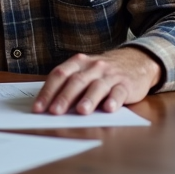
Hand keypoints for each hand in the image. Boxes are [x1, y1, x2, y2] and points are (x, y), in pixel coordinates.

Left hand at [33, 47, 161, 114]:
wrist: (136, 61)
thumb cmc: (102, 72)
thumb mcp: (84, 72)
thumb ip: (69, 85)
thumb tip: (48, 107)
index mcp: (78, 63)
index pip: (59, 75)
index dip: (47, 92)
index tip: (38, 108)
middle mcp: (93, 67)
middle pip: (76, 81)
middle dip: (64, 97)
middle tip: (54, 112)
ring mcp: (110, 75)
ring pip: (97, 86)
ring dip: (88, 99)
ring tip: (81, 111)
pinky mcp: (126, 84)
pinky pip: (119, 92)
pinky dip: (114, 100)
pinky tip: (109, 108)